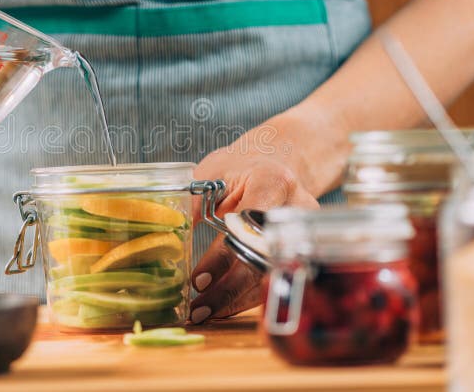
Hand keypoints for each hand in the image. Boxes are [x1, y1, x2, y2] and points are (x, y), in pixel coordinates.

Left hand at [189, 116, 320, 323]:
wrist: (276, 161)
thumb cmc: (238, 167)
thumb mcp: (212, 174)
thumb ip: (194, 203)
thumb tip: (168, 240)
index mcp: (272, 180)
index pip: (247, 226)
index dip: (222, 257)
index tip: (197, 280)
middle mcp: (296, 206)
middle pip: (264, 257)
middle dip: (229, 289)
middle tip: (199, 308)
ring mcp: (306, 229)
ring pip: (272, 274)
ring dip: (236, 299)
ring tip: (204, 312)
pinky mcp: (305, 247)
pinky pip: (275, 277)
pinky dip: (247, 296)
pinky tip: (223, 306)